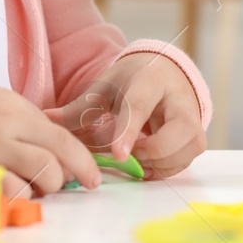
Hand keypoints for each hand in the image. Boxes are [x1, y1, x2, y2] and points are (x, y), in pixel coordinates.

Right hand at [0, 77, 100, 197]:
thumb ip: (28, 124)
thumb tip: (60, 151)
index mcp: (15, 109)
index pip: (63, 140)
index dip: (83, 163)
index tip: (93, 179)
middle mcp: (2, 131)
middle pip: (52, 166)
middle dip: (59, 182)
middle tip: (51, 184)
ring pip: (30, 187)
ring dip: (35, 195)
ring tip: (24, 189)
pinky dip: (8, 202)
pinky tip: (2, 195)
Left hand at [50, 52, 206, 179]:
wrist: (164, 73)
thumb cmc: (131, 81)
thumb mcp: (105, 88)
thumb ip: (79, 108)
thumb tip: (45, 119)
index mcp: (151, 79)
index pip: (141, 106)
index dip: (129, 131)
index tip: (117, 154)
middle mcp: (179, 97)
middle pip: (175, 132)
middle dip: (151, 151)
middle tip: (127, 154)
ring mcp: (194, 118)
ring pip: (185, 150)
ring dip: (157, 162)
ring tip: (135, 157)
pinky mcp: (197, 137)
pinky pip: (184, 162)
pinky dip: (163, 168)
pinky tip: (146, 162)